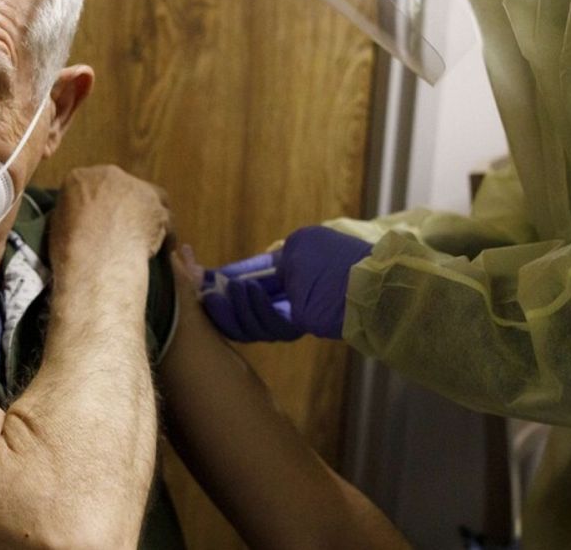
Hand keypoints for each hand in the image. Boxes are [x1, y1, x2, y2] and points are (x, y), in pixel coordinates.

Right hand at [48, 165, 169, 272]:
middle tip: (120, 229)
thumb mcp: (57, 226)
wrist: (97, 259)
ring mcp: (136, 187)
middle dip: (121, 206)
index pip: (89, 185)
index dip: (95, 204)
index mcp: (79, 178)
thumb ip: (69, 214)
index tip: (97, 220)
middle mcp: (109, 175)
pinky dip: (165, 232)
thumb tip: (74, 219)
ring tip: (143, 238)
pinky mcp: (157, 205)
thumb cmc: (70, 247)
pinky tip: (164, 248)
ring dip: (145, 215)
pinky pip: (165, 218)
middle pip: (119, 187)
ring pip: (146, 199)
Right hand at [197, 226, 371, 340]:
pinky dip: (253, 309)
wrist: (374, 280)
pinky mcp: (301, 324)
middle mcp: (290, 298)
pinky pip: (268, 323)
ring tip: (219, 290)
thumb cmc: (339, 258)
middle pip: (245, 307)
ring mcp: (296, 313)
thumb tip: (244, 275)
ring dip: (233, 304)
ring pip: (252, 320)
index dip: (223, 280)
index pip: (248, 281)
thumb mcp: (301, 245)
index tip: (196, 274)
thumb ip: (274, 262)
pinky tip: (243, 292)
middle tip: (198, 288)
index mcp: (290, 274)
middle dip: (220, 298)